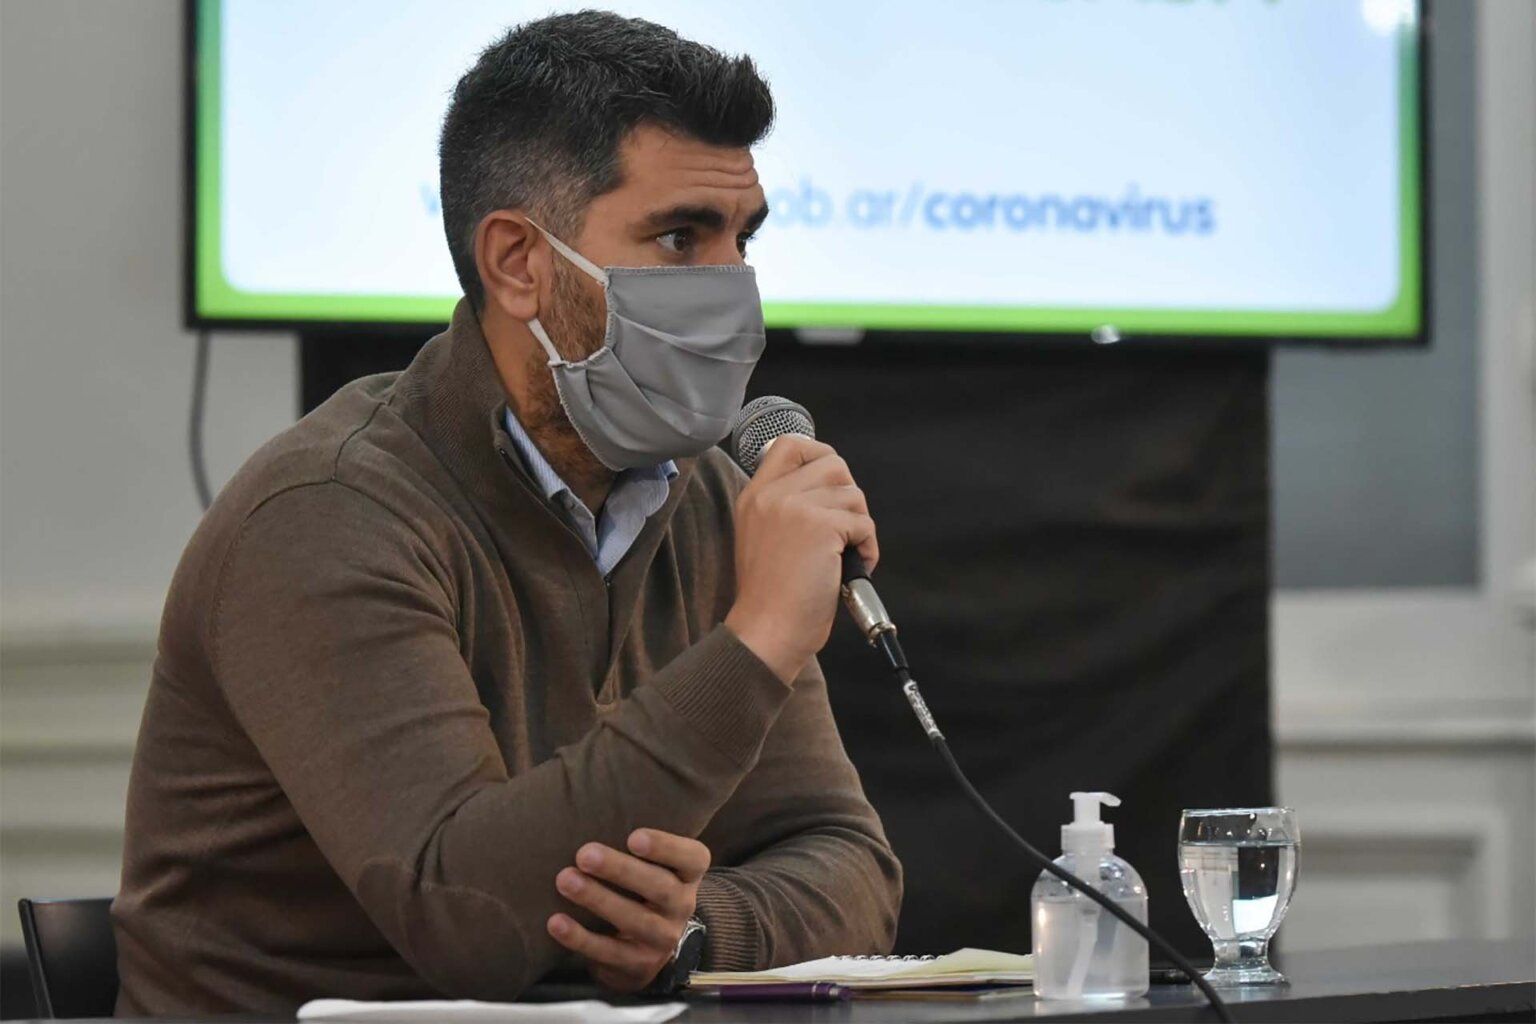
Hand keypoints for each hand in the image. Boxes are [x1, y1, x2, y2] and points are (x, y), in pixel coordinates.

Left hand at [547, 828, 710, 992]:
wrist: (647, 945)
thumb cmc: (640, 886)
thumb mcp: (652, 863)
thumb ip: (633, 839)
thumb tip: (589, 799)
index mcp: (688, 875)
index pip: (693, 858)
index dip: (667, 847)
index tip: (634, 837)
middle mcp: (682, 906)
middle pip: (660, 887)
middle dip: (621, 870)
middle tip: (584, 854)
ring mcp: (662, 939)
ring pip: (635, 921)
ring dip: (598, 900)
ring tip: (565, 880)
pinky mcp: (638, 965)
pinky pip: (608, 953)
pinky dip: (580, 938)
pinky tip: (555, 922)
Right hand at [726, 435, 877, 681]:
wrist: (767, 630)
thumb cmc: (771, 596)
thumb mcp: (762, 537)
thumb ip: (785, 506)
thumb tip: (830, 486)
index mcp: (754, 495)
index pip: (789, 444)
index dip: (818, 455)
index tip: (829, 486)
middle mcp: (772, 494)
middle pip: (833, 463)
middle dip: (848, 496)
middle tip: (843, 530)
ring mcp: (796, 507)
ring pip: (853, 493)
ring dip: (860, 525)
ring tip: (846, 555)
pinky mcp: (821, 526)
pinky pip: (863, 523)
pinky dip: (867, 548)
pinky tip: (852, 568)